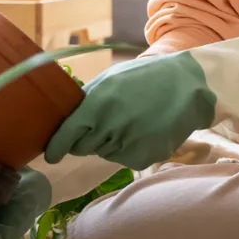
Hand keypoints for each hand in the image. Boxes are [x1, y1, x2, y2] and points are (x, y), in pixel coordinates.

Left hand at [44, 51, 216, 169]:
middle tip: (106, 123)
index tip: (51, 155)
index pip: (68, 133)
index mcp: (99, 102)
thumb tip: (63, 120)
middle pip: (84, 146)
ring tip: (132, 120)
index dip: (57, 147)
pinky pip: (124, 159)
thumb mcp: (111, 79)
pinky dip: (129, 149)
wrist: (187, 85)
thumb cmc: (144, 78)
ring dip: (111, 142)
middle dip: (87, 139)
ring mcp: (128, 142)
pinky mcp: (144, 156)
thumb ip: (87, 99)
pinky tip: (144, 130)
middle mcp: (111, 124)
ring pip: (105, 153)